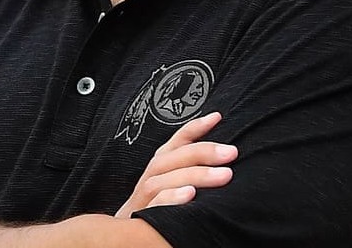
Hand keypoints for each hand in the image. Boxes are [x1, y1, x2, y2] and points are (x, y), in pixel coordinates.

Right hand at [115, 111, 236, 215]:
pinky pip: (152, 207)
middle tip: (231, 152)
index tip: (216, 117)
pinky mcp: (137, 221)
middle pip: (165, 160)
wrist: (120, 246)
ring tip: (224, 175)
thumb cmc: (154, 224)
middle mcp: (145, 187)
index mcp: (155, 177)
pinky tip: (190, 195)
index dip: (191, 130)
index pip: (171, 148)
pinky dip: (171, 198)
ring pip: (159, 181)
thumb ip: (188, 181)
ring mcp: (139, 204)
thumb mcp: (172, 198)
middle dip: (200, 152)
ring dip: (193, 174)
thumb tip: (221, 169)